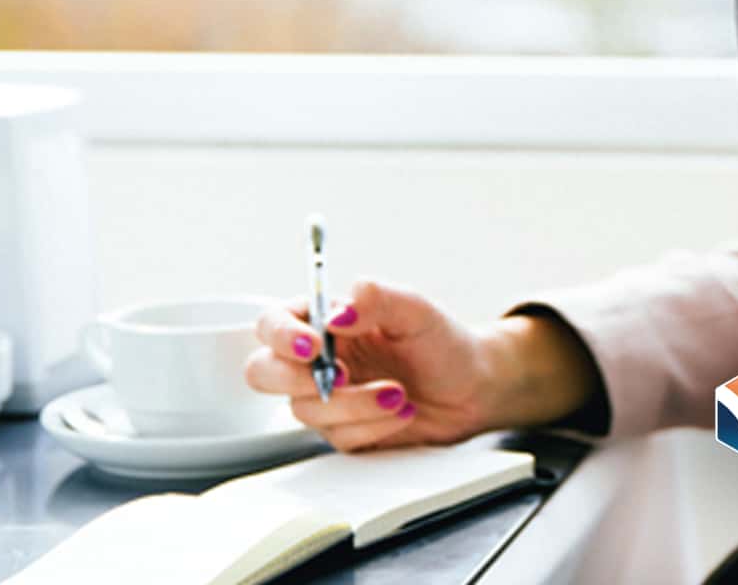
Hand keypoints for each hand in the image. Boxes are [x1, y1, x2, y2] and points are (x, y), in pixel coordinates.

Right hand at [245, 279, 501, 452]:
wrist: (473, 389)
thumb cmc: (443, 343)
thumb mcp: (416, 310)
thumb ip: (377, 299)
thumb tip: (337, 313)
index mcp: (325, 322)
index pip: (273, 323)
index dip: (281, 336)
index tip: (314, 346)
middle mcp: (318, 360)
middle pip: (263, 372)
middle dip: (296, 380)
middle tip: (342, 377)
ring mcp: (326, 398)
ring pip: (304, 411)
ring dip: (354, 405)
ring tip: (398, 392)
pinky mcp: (344, 431)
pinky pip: (338, 437)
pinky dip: (373, 426)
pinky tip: (402, 411)